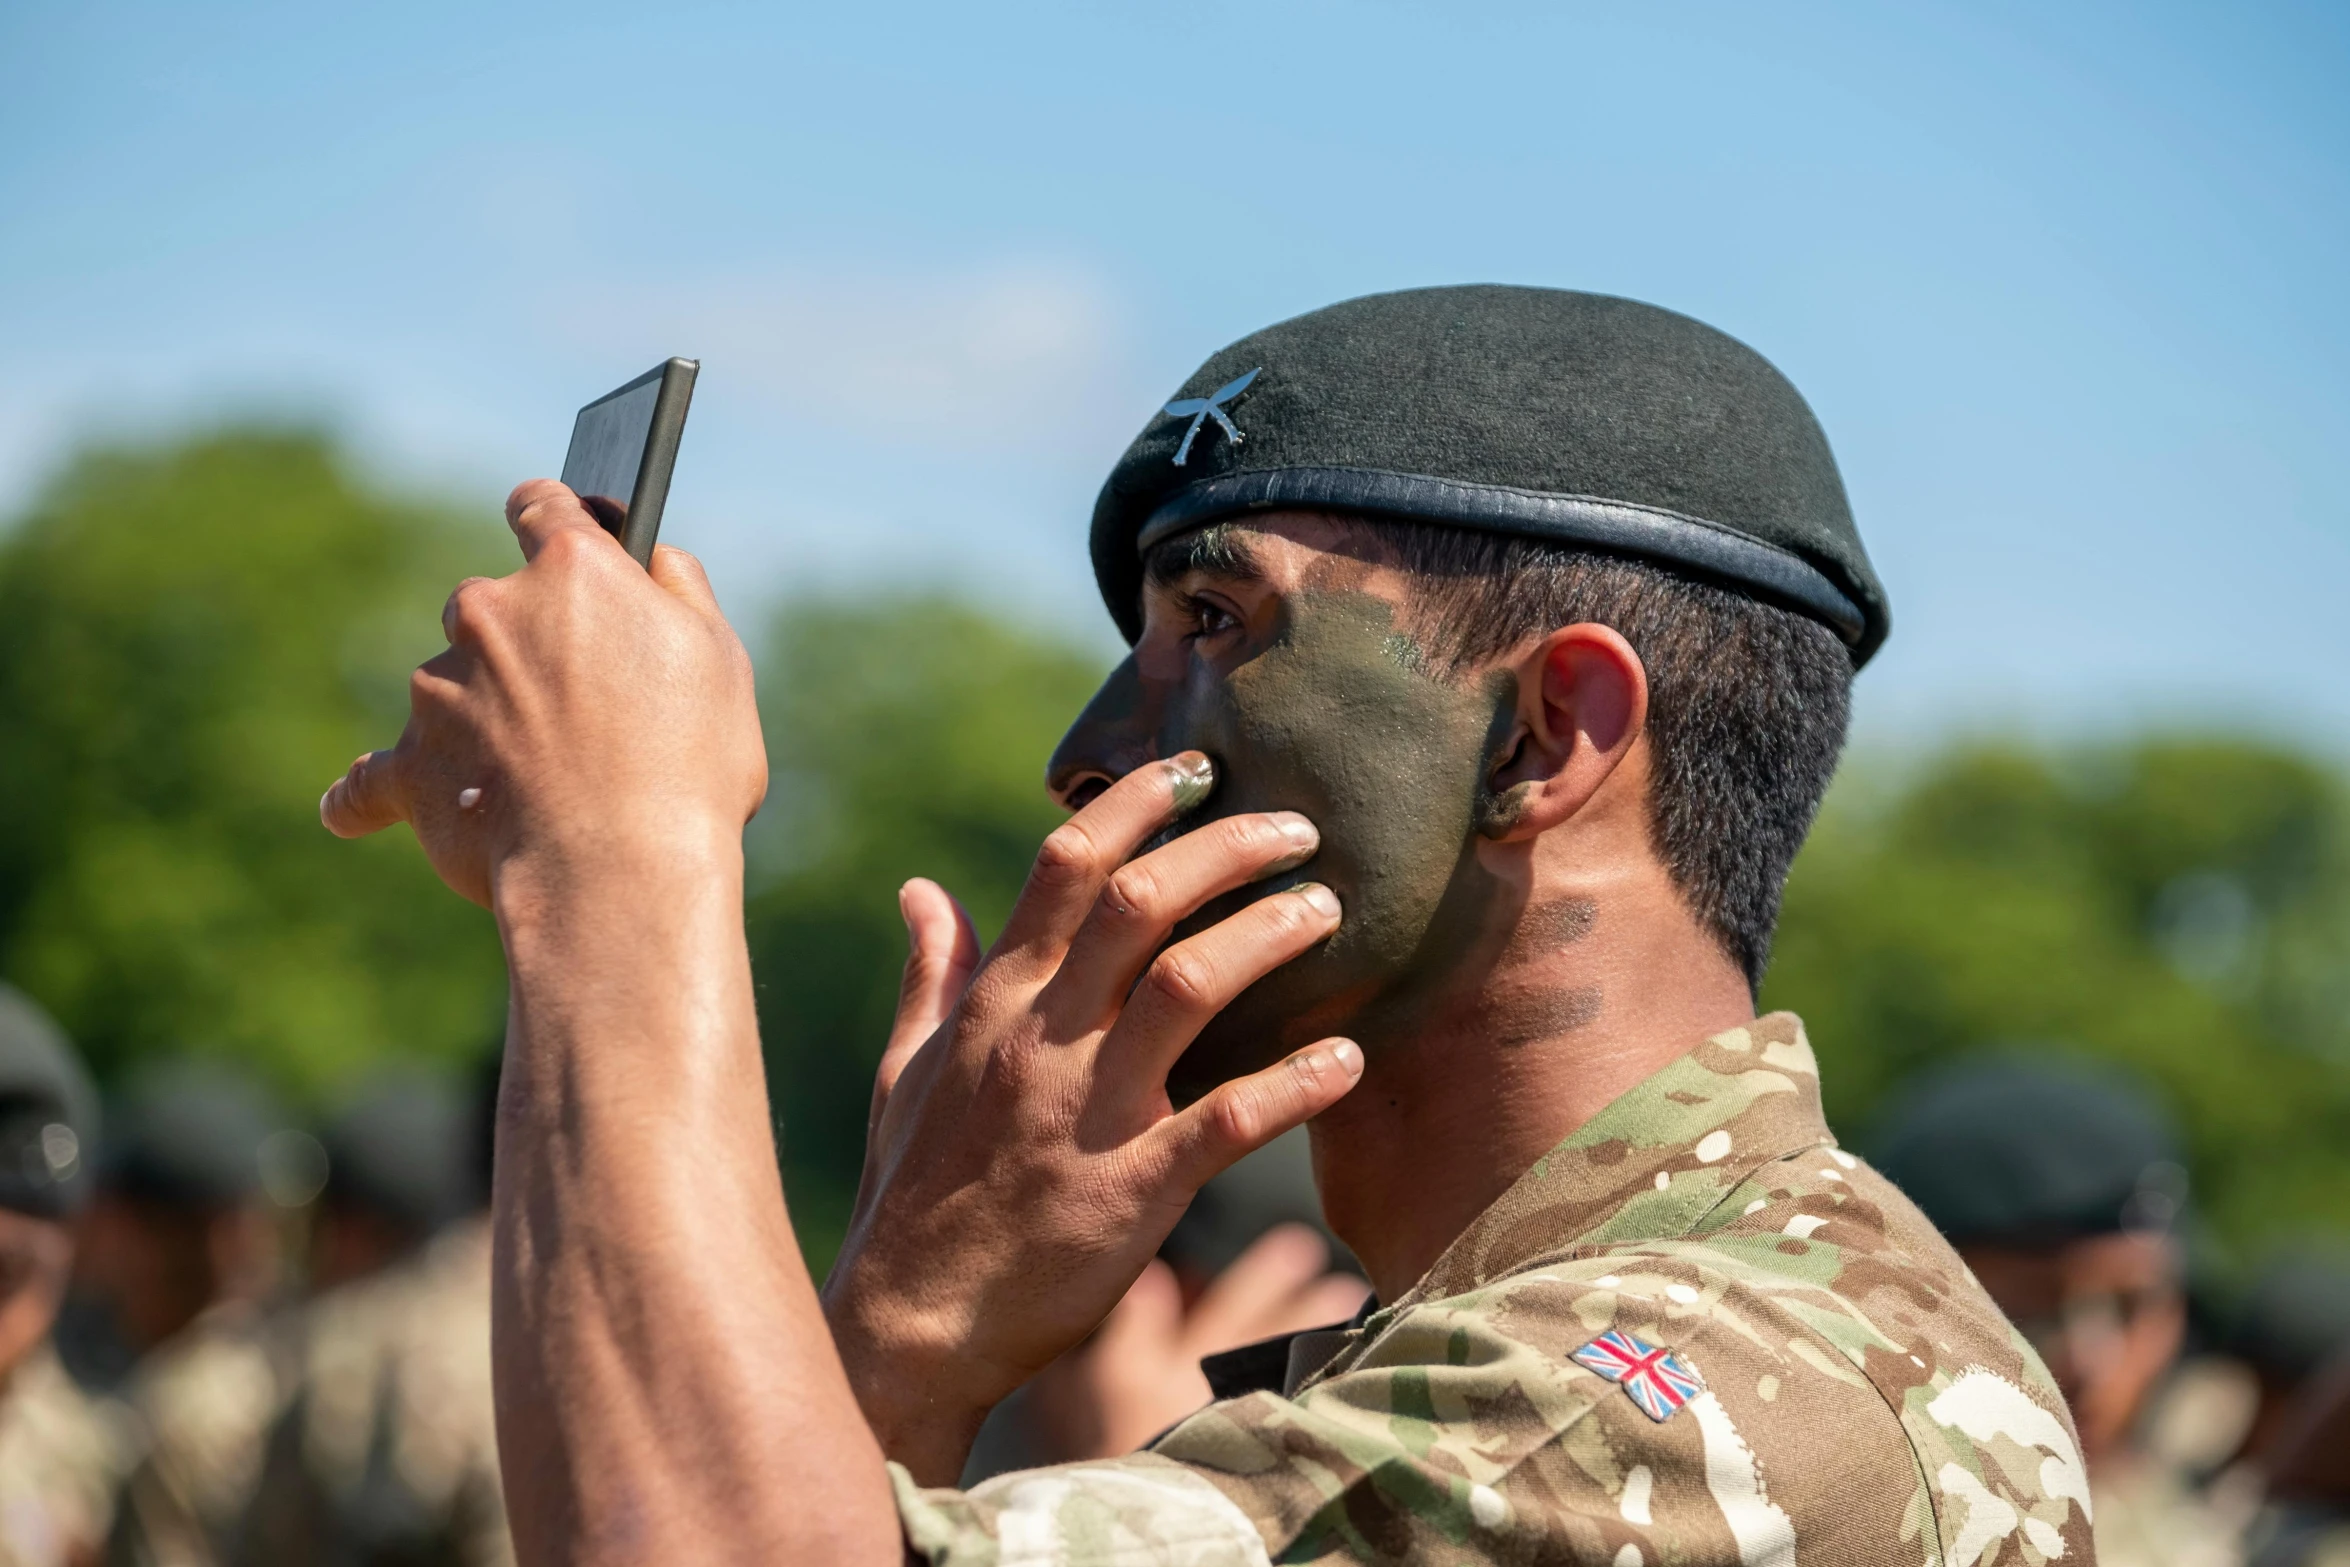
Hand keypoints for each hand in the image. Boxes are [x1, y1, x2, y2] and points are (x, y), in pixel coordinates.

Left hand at [318, 480, 765, 904]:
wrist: (619, 873)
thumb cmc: (687, 765)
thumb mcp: (719, 656)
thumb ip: (678, 589)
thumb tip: (651, 559)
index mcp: (572, 568)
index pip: (543, 505)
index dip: (554, 517)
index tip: (561, 536)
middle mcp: (490, 610)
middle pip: (492, 604)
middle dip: (527, 645)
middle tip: (586, 710)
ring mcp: (440, 688)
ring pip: (453, 686)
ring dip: (486, 718)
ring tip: (548, 787)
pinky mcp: (409, 765)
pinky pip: (373, 779)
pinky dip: (367, 795)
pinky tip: (347, 813)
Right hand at [821, 756, 1364, 1482]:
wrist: (912, 1326)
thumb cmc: (912, 1195)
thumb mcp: (908, 1071)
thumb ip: (931, 975)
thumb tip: (921, 887)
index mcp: (998, 1004)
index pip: (1068, 867)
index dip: (1137, 803)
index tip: (1199, 769)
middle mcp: (1044, 1039)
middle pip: (1141, 902)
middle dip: (1226, 847)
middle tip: (1297, 827)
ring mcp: (1088, 1111)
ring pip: (1191, 987)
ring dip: (1268, 935)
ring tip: (1329, 912)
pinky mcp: (1132, 1188)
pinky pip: (1229, 1120)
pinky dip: (1295, 1084)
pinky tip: (1348, 1061)